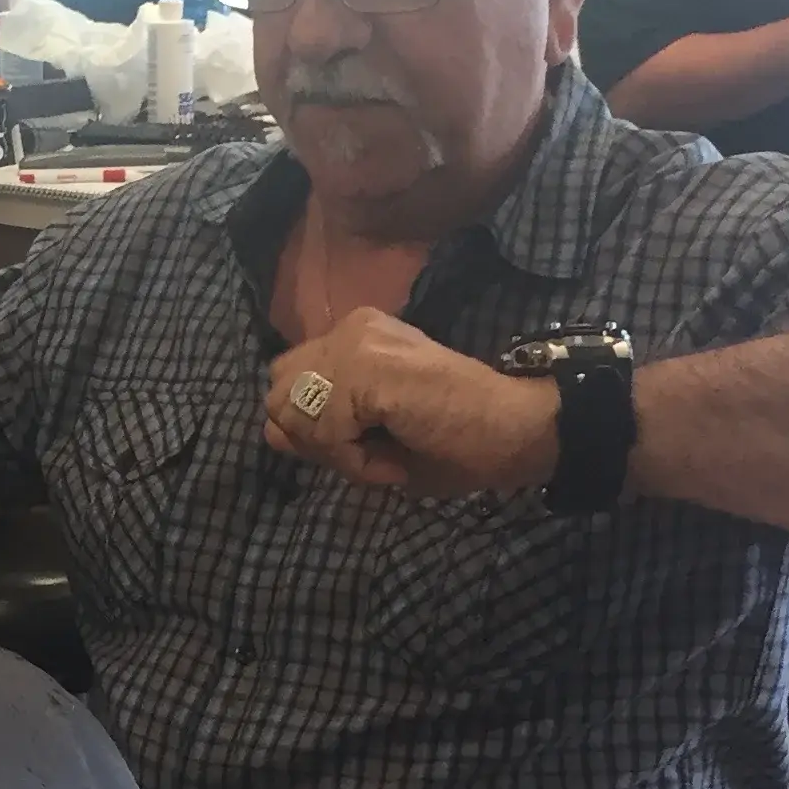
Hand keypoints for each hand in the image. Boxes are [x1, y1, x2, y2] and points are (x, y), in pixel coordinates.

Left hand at [264, 308, 558, 499]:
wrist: (516, 430)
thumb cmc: (457, 438)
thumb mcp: (371, 437)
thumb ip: (318, 427)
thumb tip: (272, 431)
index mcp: (352, 335)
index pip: (288, 382)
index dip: (315, 428)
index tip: (369, 445)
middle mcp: (350, 327)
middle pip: (279, 396)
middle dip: (314, 438)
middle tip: (372, 454)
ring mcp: (356, 341)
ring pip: (293, 415)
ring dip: (334, 452)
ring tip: (386, 455)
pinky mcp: (366, 367)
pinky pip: (325, 431)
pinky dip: (354, 461)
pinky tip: (394, 460)